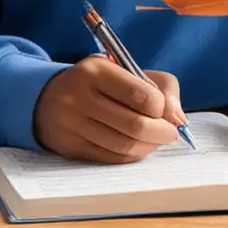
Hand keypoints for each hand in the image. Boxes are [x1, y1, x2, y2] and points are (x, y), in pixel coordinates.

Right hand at [34, 56, 186, 162]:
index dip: (161, 107)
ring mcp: (71, 124)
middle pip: (135, 125)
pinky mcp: (69, 147)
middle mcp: (79, 96)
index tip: (163, 110)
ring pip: (124, 145)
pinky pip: (111, 158)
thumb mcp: (126, 70)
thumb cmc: (99, 83)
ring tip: (155, 140)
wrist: (48, 99)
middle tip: (170, 133)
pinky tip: (137, 147)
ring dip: (149, 146)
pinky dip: (132, 155)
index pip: (142, 95)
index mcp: (96, 70)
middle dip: (161, 133)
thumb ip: (162, 86)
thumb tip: (179, 119)